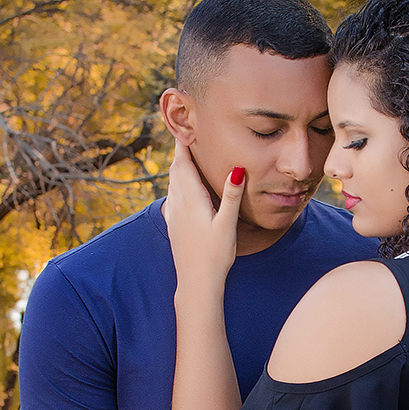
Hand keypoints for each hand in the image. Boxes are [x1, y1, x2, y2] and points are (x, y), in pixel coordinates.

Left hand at [162, 142, 243, 287]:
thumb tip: (236, 168)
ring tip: (184, 156)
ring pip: (172, 184)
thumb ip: (231, 195)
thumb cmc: (215, 256)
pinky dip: (175, 186)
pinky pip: (172, 198)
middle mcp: (178, 205)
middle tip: (185, 135)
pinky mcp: (174, 227)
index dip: (183, 144)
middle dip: (180, 152)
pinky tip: (178, 190)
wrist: (196, 283)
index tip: (186, 126)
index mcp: (191, 200)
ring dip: (177, 168)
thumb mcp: (227, 225)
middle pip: (175, 171)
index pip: (183, 164)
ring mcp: (174, 216)